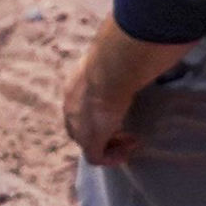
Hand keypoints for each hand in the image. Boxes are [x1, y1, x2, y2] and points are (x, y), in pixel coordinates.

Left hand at [66, 30, 168, 164]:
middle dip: (103, 131)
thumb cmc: (115, 59)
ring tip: (130, 141)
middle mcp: (71, 107)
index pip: (79, 107)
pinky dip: (112, 157)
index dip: (99, 113)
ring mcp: (78, 125)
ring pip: (88, 144)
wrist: (109, 71)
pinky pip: (96, 158)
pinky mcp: (89, 140)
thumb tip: (135, 46)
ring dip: (110, 145)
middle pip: (80, 128)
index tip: (120, 112)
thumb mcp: (112, 58)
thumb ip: (119, 58)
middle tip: (125, 130)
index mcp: (74, 87)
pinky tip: (129, 150)